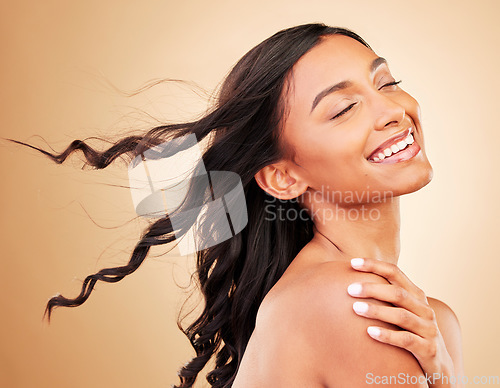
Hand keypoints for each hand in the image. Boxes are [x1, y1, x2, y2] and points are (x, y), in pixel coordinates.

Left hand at [347, 257, 455, 387]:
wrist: (439, 365)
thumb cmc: (412, 333)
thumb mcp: (404, 311)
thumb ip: (386, 296)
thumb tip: (353, 280)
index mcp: (416, 296)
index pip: (395, 273)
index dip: (375, 265)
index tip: (353, 263)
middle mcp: (424, 309)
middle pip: (397, 293)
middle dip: (372, 289)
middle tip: (350, 289)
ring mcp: (428, 329)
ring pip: (401, 315)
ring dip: (376, 311)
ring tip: (355, 308)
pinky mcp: (428, 349)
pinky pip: (406, 340)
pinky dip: (387, 335)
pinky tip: (369, 332)